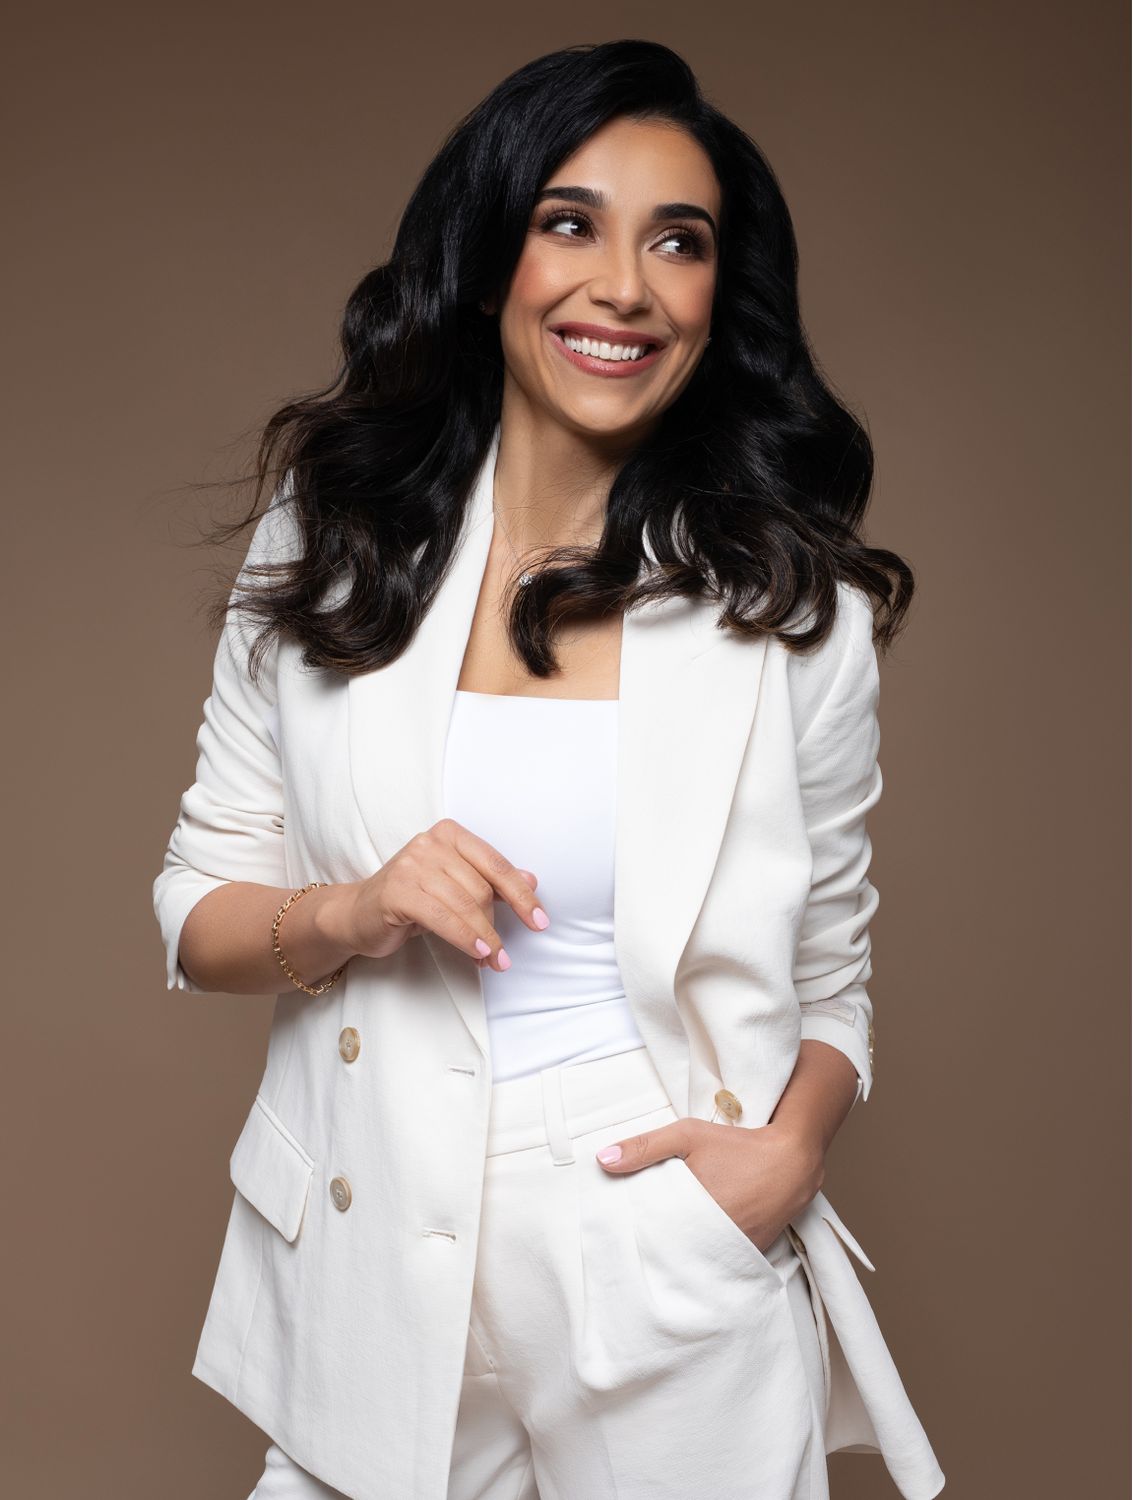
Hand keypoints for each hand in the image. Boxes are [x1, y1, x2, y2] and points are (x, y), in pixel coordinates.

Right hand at [342, 818, 547, 972]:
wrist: (358, 915)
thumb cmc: (413, 901)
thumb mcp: (455, 889)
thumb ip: (490, 883)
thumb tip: (532, 881)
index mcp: (450, 834)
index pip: (496, 864)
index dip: (522, 895)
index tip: (540, 921)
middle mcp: (430, 842)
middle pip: (481, 888)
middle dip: (496, 926)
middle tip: (503, 955)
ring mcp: (411, 864)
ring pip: (464, 904)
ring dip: (484, 938)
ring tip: (494, 960)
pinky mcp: (397, 890)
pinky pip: (442, 918)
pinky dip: (464, 937)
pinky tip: (477, 953)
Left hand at [595, 1116, 824, 1254]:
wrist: (792, 1159)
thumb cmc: (738, 1145)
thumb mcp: (687, 1135)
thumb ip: (645, 1147)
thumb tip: (602, 1160)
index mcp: (692, 1216)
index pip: (650, 1238)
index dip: (635, 1236)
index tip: (619, 1232)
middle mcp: (712, 1242)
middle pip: (670, 1252)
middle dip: (654, 1247)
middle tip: (635, 1240)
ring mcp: (732, 1252)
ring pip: (694, 1258)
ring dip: (679, 1251)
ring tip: (662, 1241)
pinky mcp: (748, 1254)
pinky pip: (717, 1259)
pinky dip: (704, 1252)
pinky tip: (693, 1240)